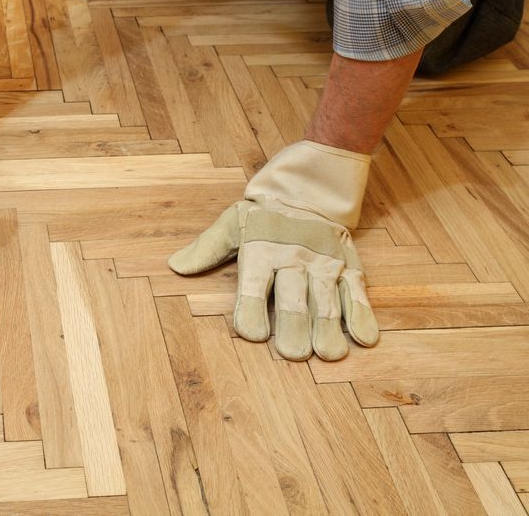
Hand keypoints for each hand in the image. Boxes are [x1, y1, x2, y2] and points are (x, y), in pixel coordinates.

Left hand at [168, 141, 378, 360]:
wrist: (310, 186)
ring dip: (328, 328)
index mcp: (260, 250)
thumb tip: (175, 265)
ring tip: (328, 354)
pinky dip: (362, 315)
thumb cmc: (263, 215)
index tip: (252, 333)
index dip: (252, 308)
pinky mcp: (349, 265)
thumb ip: (206, 249)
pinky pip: (357, 292)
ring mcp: (324, 263)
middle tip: (293, 353)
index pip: (254, 284)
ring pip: (327, 300)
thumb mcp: (231, 223)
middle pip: (293, 298)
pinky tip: (365, 339)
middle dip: (293, 327)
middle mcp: (293, 258)